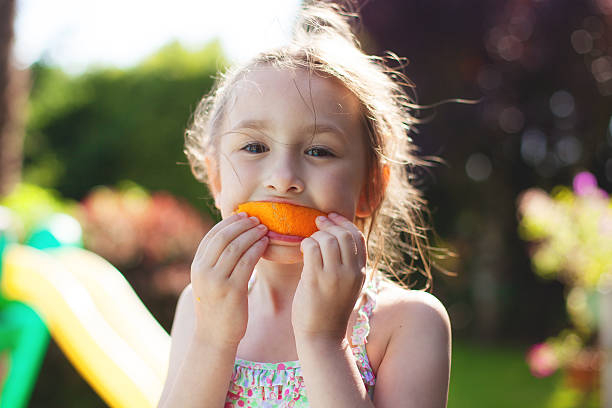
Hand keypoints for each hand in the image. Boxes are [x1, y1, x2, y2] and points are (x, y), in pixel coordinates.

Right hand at [190, 212, 268, 348]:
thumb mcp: (209, 282)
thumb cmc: (216, 307)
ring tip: (264, 229)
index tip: (243, 215)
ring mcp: (217, 281)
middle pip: (223, 238)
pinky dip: (257, 249)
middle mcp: (203, 272)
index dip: (228, 223)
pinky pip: (247, 262)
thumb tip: (231, 238)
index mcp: (196, 267)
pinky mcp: (232, 290)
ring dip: (252, 234)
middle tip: (256, 219)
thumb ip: (215, 262)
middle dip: (241, 225)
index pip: (211, 236)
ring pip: (236, 248)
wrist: (214, 337)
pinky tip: (265, 244)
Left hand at [292, 212, 366, 342]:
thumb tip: (336, 238)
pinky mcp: (316, 280)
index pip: (358, 237)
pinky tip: (302, 250)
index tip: (331, 217)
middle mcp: (351, 272)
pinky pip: (312, 248)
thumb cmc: (329, 310)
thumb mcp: (347, 286)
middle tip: (317, 224)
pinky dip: (305, 243)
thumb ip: (347, 264)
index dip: (344, 222)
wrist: (322, 337)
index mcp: (360, 272)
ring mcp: (334, 276)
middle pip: (344, 234)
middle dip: (328, 225)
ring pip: (327, 239)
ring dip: (315, 236)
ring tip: (309, 244)